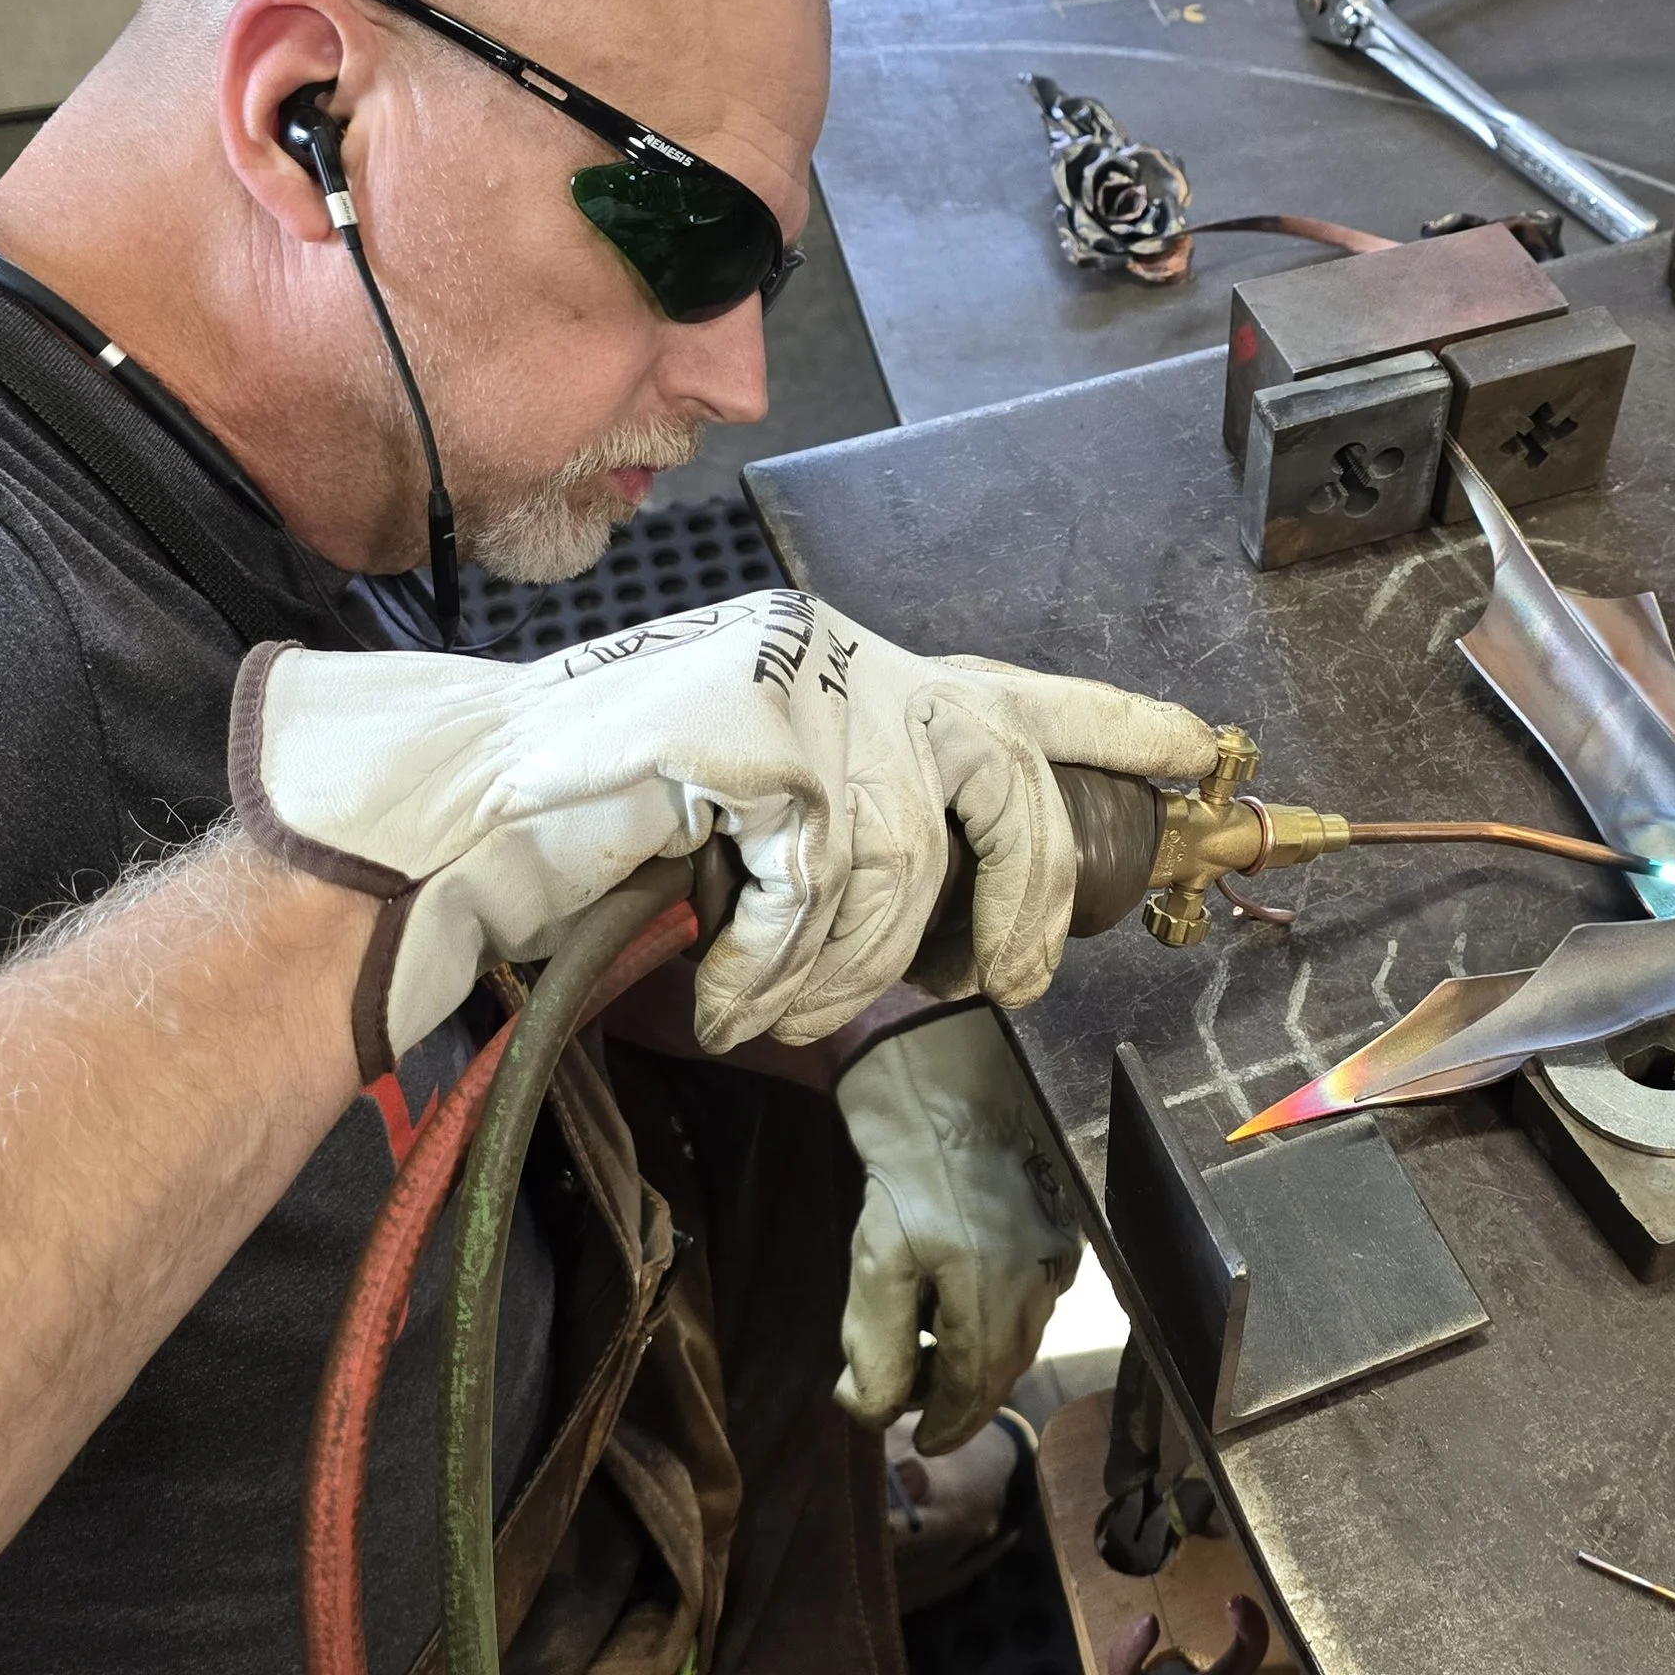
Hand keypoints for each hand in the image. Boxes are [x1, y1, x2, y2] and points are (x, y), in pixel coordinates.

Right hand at [231, 590, 1214, 1075]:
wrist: (469, 804)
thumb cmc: (619, 829)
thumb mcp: (780, 830)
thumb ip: (872, 841)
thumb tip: (977, 932)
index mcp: (872, 679)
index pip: (1029, 694)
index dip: (1123, 726)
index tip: (1205, 751)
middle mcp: (855, 661)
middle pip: (1008, 781)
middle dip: (1024, 903)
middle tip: (1009, 986)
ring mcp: (804, 681)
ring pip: (905, 860)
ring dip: (847, 970)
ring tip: (783, 1013)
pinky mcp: (753, 721)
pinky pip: (818, 883)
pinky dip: (775, 967)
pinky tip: (730, 995)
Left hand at [834, 1005, 1080, 1453]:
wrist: (951, 1059)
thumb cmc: (905, 1152)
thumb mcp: (875, 1254)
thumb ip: (876, 1345)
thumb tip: (871, 1411)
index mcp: (996, 1292)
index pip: (976, 1389)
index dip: (944, 1424)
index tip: (915, 1441)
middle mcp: (1042, 1277)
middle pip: (1004, 1366)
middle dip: (958, 1394)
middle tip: (913, 1399)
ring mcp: (1061, 1246)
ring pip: (1021, 1331)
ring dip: (977, 1354)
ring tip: (928, 1344)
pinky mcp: (1065, 1218)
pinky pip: (1033, 1291)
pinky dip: (997, 1312)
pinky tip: (959, 1292)